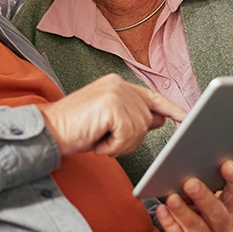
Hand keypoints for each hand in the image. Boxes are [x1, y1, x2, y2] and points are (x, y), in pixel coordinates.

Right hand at [40, 74, 186, 156]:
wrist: (46, 132)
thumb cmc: (71, 129)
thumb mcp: (107, 122)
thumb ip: (133, 116)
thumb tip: (159, 119)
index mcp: (116, 84)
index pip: (152, 97)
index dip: (171, 108)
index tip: (186, 117)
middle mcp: (118, 84)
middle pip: (147, 120)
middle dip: (129, 138)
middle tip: (104, 139)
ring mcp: (116, 94)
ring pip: (139, 131)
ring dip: (119, 144)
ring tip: (98, 139)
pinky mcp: (113, 106)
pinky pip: (129, 136)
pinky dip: (113, 146)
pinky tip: (97, 141)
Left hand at [159, 161, 232, 231]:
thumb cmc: (194, 219)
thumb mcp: (200, 204)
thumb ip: (200, 189)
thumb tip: (186, 170)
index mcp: (229, 212)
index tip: (227, 165)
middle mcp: (223, 229)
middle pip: (217, 213)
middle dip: (204, 197)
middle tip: (191, 183)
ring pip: (197, 228)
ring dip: (183, 212)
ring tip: (172, 198)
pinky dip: (170, 224)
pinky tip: (163, 212)